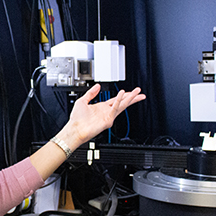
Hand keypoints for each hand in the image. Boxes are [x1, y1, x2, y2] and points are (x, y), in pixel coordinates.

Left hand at [29, 83, 144, 180]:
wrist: (75, 129)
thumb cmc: (77, 119)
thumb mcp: (83, 101)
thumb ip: (91, 93)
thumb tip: (97, 86)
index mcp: (101, 107)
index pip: (115, 100)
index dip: (123, 95)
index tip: (130, 92)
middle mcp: (106, 112)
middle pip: (122, 102)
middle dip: (132, 97)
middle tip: (140, 92)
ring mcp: (108, 116)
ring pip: (122, 105)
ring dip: (130, 98)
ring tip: (137, 93)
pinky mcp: (108, 120)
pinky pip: (115, 108)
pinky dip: (119, 101)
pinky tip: (122, 94)